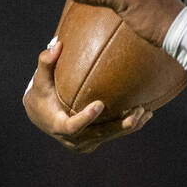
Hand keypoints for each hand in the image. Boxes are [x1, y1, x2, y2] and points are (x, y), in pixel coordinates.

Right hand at [23, 40, 151, 152]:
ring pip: (109, 136)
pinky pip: (113, 135)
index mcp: (57, 125)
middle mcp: (72, 139)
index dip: (85, 118)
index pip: (71, 126)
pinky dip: (129, 127)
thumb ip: (46, 62)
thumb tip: (57, 44)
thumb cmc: (42, 92)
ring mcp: (84, 143)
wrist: (41, 115)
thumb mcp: (41, 79)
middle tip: (137, 111)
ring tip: (146, 112)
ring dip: (129, 126)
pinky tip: (146, 115)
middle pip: (98, 135)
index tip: (99, 104)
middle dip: (118, 125)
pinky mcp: (94, 141)